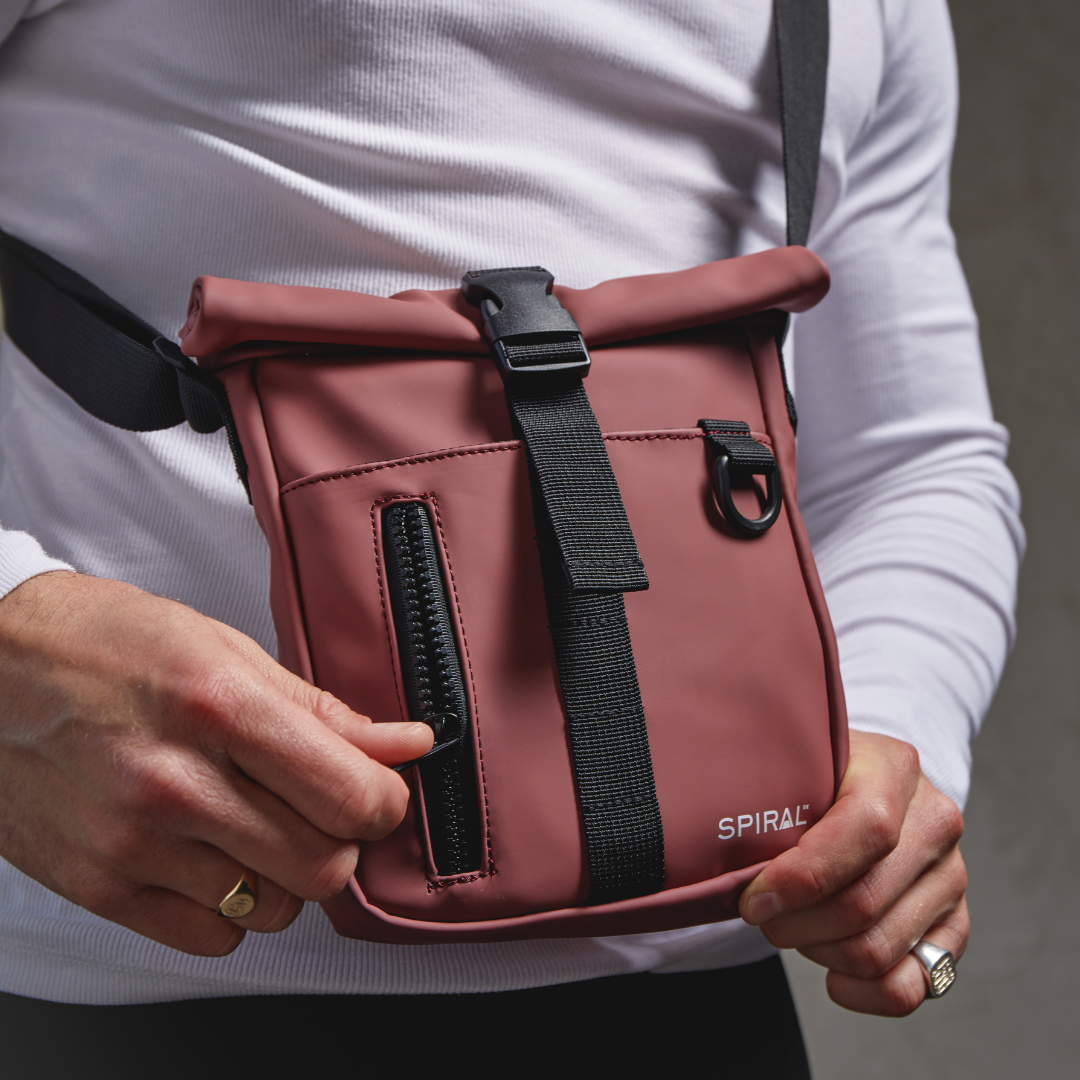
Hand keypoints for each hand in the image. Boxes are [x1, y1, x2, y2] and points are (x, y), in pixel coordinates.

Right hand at [0, 571, 431, 956]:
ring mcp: (132, 843)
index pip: (351, 795)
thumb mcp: (225, 651)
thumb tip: (407, 744)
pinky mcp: (99, 886)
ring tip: (260, 825)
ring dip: (288, 873)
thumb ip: (323, 711)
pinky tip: (216, 856)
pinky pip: (212, 937)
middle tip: (322, 807)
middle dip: (343, 840)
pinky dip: (232, 906)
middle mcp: (175, 783)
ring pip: (273, 907)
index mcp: (219, 707)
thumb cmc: (106, 646)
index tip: (381, 791)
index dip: (387, 801)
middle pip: (324, 864)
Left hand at [739, 730, 966, 1015]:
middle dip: (796, 923)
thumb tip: (715, 837)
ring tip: (791, 928)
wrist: (856, 782)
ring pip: (880, 948)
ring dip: (819, 952)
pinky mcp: (953, 924)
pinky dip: (864, 992)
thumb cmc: (810, 777)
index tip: (752, 897)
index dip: (802, 877)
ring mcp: (950, 877)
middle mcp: (935, 822)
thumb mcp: (790, 761)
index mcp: (895, 768)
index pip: (865, 830)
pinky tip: (830, 974)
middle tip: (760, 915)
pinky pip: (914, 985)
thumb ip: (766, 785)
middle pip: (864, 901)